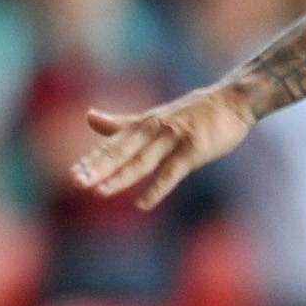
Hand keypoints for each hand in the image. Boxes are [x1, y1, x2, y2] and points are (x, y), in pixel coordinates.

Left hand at [71, 84, 254, 210]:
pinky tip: (141, 204)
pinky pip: (171, 172)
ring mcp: (173, 139)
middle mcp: (153, 131)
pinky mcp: (193, 150)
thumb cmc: (192, 113)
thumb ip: (120, 123)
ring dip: (119, 177)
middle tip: (75, 181)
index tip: (72, 174)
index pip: (112, 145)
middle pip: (120, 152)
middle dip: (97, 168)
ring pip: (141, 161)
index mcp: (142, 125)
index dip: (92, 160)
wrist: (232, 101)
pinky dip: (156, 189)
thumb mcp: (152, 117)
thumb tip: (88, 117)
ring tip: (98, 192)